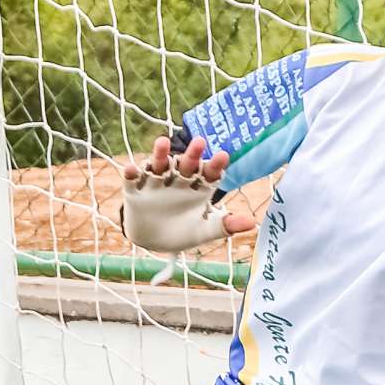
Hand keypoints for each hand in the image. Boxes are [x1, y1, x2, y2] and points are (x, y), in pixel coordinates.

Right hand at [118, 134, 255, 252]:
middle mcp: (178, 181)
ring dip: (160, 154)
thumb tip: (252, 223)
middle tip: (200, 141)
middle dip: (192, 154)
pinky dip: (131, 174)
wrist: (154, 242)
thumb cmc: (184, 232)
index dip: (215, 165)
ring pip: (159, 166)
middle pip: (186, 165)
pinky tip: (131, 168)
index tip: (224, 155)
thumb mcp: (205, 230)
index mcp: (197, 187)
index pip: (208, 173)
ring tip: (162, 142)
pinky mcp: (136, 192)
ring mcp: (156, 185)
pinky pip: (133, 181)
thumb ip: (226, 225)